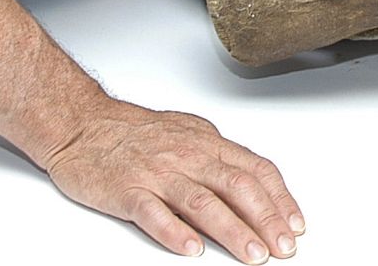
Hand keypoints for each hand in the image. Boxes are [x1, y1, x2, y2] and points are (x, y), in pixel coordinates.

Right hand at [42, 98, 304, 260]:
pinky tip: (191, 249)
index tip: (295, 224)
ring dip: (232, 230)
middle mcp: (188, 157)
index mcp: (208, 144)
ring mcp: (157, 174)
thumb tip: (249, 175)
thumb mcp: (189, 133)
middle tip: (283, 247)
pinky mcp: (126, 190)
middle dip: (266, 219)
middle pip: (238, 187)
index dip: (280, 199)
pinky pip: (153, 213)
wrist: (82, 124)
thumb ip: (218, 155)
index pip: (256, 170)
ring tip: (252, 253)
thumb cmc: (135, 131)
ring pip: (203, 203)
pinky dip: (174, 232)